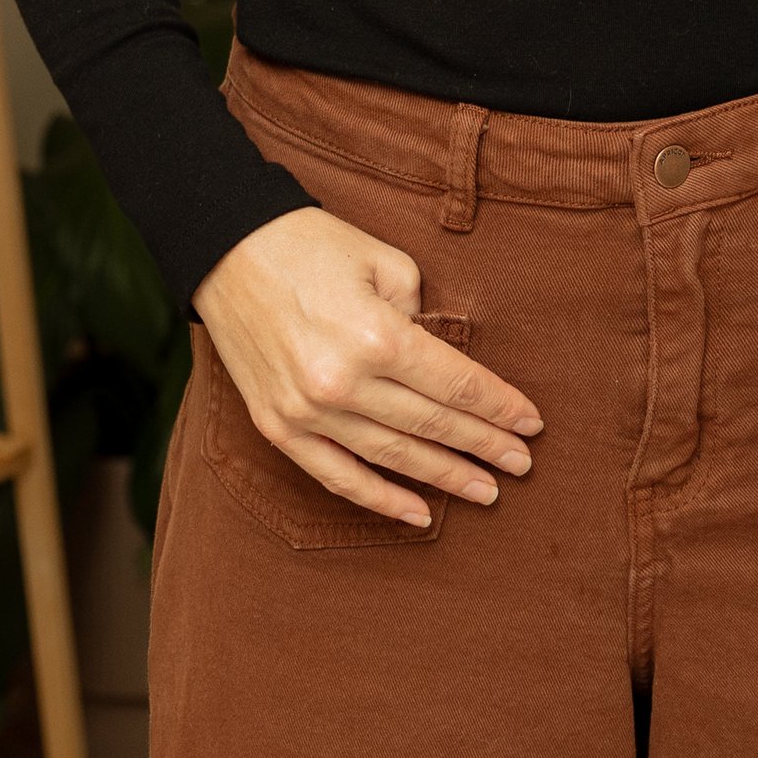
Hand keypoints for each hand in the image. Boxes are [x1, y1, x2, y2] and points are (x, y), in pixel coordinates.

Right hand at [192, 206, 543, 530]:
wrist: (226, 248)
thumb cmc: (312, 244)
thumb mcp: (385, 261)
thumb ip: (420, 313)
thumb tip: (438, 359)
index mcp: (377, 336)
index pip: (454, 384)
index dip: (498, 406)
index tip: (531, 423)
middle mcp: (343, 383)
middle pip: (432, 425)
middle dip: (484, 446)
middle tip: (522, 465)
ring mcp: (306, 411)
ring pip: (392, 458)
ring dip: (444, 478)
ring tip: (486, 492)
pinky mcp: (277, 427)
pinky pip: (337, 476)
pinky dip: (380, 499)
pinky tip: (419, 513)